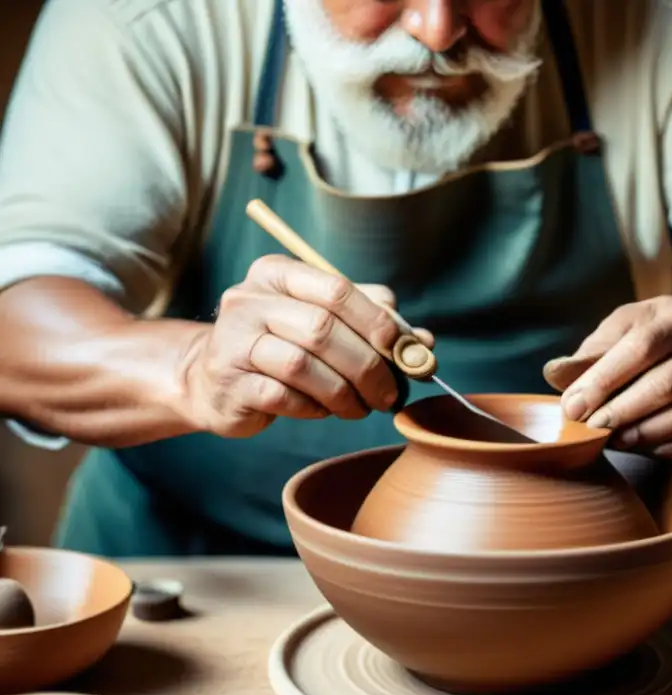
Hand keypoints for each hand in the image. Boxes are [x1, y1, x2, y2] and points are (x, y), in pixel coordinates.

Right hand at [178, 254, 432, 437]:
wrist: (214, 381)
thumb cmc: (282, 347)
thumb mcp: (324, 322)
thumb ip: (372, 323)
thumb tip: (423, 342)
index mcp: (278, 273)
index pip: (337, 289)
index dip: (377, 321)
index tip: (404, 349)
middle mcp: (249, 299)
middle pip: (322, 328)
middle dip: (367, 365)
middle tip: (389, 393)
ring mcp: (233, 340)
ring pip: (302, 364)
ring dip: (343, 392)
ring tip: (360, 406)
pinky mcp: (229, 382)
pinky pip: (282, 396)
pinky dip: (313, 407)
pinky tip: (324, 410)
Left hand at [543, 296, 671, 458]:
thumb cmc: (662, 351)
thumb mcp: (626, 338)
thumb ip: (591, 356)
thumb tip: (552, 373)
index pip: (639, 346)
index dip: (603, 379)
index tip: (573, 407)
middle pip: (664, 383)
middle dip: (621, 410)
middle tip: (591, 430)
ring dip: (643, 433)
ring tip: (615, 441)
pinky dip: (670, 448)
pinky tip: (645, 449)